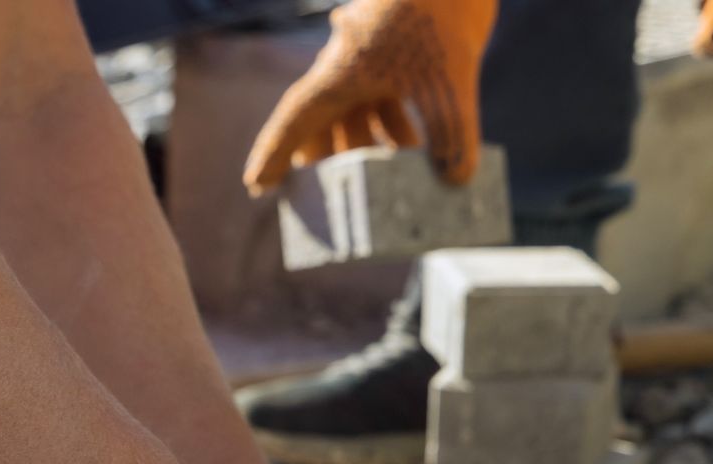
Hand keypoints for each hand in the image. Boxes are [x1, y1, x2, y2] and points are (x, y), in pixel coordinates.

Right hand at [243, 0, 497, 194]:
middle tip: (330, 197)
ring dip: (370, 148)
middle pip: (325, 123)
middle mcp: (346, 66)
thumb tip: (457, 180)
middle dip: (330, 161)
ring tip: (387, 183)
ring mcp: (371, 59)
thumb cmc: (440, 16)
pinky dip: (394, 126)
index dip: (273, 155)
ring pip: (356, 114)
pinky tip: (416, 149)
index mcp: (340, 72)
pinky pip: (382, 99)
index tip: (256, 185)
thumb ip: (452, 134)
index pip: (296, 120)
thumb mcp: (449, 82)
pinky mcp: (395, 54)